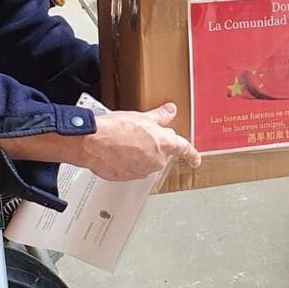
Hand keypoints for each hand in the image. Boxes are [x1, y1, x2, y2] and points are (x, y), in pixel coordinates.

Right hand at [77, 103, 199, 180]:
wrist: (92, 143)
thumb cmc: (114, 129)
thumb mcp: (141, 117)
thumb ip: (160, 116)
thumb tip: (170, 111)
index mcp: (163, 144)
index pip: (184, 149)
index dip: (191, 154)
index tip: (196, 159)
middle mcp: (155, 160)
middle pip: (160, 153)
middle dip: (151, 146)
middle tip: (137, 135)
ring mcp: (141, 171)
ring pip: (145, 161)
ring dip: (138, 153)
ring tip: (123, 141)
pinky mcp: (127, 177)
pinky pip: (131, 169)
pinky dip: (126, 161)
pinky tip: (116, 151)